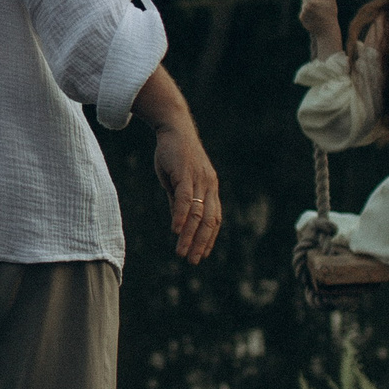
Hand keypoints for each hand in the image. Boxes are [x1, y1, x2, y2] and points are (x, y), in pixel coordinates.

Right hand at [153, 123, 222, 264]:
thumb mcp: (178, 180)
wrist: (174, 127)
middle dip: (201, 243)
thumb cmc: (175, 154)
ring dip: (190, 236)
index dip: (209, 238)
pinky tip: (175, 231)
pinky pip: (185, 199)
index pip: (214, 219)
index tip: (202, 254)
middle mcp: (209, 186)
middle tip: (194, 261)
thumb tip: (179, 220)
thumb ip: (179, 199)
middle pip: (209, 221)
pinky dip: (181, 217)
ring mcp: (199, 180)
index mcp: (210, 188)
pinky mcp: (186, 174)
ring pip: (197, 214)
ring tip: (182, 252)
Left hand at [298, 0, 341, 57]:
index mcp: (312, 1)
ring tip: (318, 9)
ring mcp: (302, 13)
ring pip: (304, 3)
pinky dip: (307, 11)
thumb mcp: (331, 0)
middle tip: (318, 0)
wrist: (327, 31)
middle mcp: (305, 7)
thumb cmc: (331, 14)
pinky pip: (303, 11)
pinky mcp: (301, 18)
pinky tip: (315, 15)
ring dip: (309, 4)